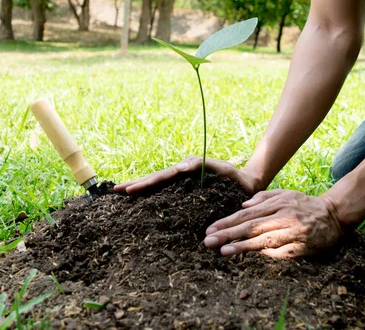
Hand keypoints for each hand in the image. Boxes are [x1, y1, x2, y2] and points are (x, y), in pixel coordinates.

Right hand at [113, 155, 262, 194]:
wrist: (248, 184)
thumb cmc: (237, 178)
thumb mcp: (223, 169)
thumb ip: (203, 166)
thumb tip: (180, 166)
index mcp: (188, 169)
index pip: (162, 176)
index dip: (145, 183)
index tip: (129, 189)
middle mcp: (183, 172)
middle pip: (156, 178)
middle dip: (136, 184)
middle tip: (116, 190)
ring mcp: (183, 180)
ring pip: (158, 183)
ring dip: (140, 186)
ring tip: (122, 191)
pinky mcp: (186, 189)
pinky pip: (166, 189)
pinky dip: (153, 191)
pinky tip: (141, 198)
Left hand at [203, 190, 343, 257]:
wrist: (335, 215)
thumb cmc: (305, 204)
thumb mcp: (286, 194)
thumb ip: (264, 198)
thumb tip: (242, 206)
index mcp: (278, 204)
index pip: (247, 214)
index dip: (228, 222)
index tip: (210, 229)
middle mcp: (284, 217)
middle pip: (251, 227)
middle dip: (228, 234)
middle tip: (208, 241)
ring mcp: (293, 233)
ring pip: (264, 240)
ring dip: (242, 246)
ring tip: (224, 251)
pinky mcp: (302, 248)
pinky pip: (280, 253)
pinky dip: (265, 254)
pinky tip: (250, 256)